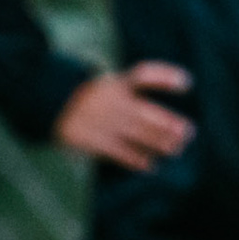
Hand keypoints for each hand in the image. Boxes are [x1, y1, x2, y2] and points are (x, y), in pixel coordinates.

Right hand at [54, 61, 194, 171]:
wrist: (50, 105)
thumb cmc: (87, 97)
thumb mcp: (106, 85)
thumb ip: (129, 90)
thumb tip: (161, 103)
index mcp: (116, 83)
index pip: (144, 75)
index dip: (166, 77)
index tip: (186, 82)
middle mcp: (113, 102)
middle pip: (147, 112)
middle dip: (168, 123)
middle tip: (188, 132)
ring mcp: (104, 122)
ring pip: (137, 133)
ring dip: (158, 142)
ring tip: (175, 149)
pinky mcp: (94, 140)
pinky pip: (119, 151)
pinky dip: (135, 159)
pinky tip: (150, 164)